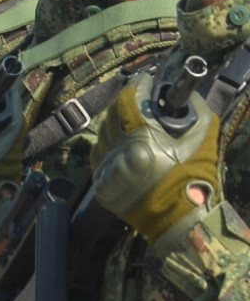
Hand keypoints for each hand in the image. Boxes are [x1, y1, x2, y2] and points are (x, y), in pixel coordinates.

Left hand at [91, 71, 219, 246]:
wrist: (181, 218)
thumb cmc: (194, 176)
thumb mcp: (203, 137)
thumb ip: (193, 109)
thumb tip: (180, 93)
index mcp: (143, 136)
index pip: (130, 100)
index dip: (139, 86)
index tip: (146, 81)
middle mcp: (120, 149)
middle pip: (113, 113)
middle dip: (125, 103)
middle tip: (138, 101)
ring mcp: (107, 166)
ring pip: (104, 132)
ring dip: (116, 124)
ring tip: (132, 124)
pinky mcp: (101, 181)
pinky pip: (98, 153)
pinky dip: (108, 145)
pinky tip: (121, 145)